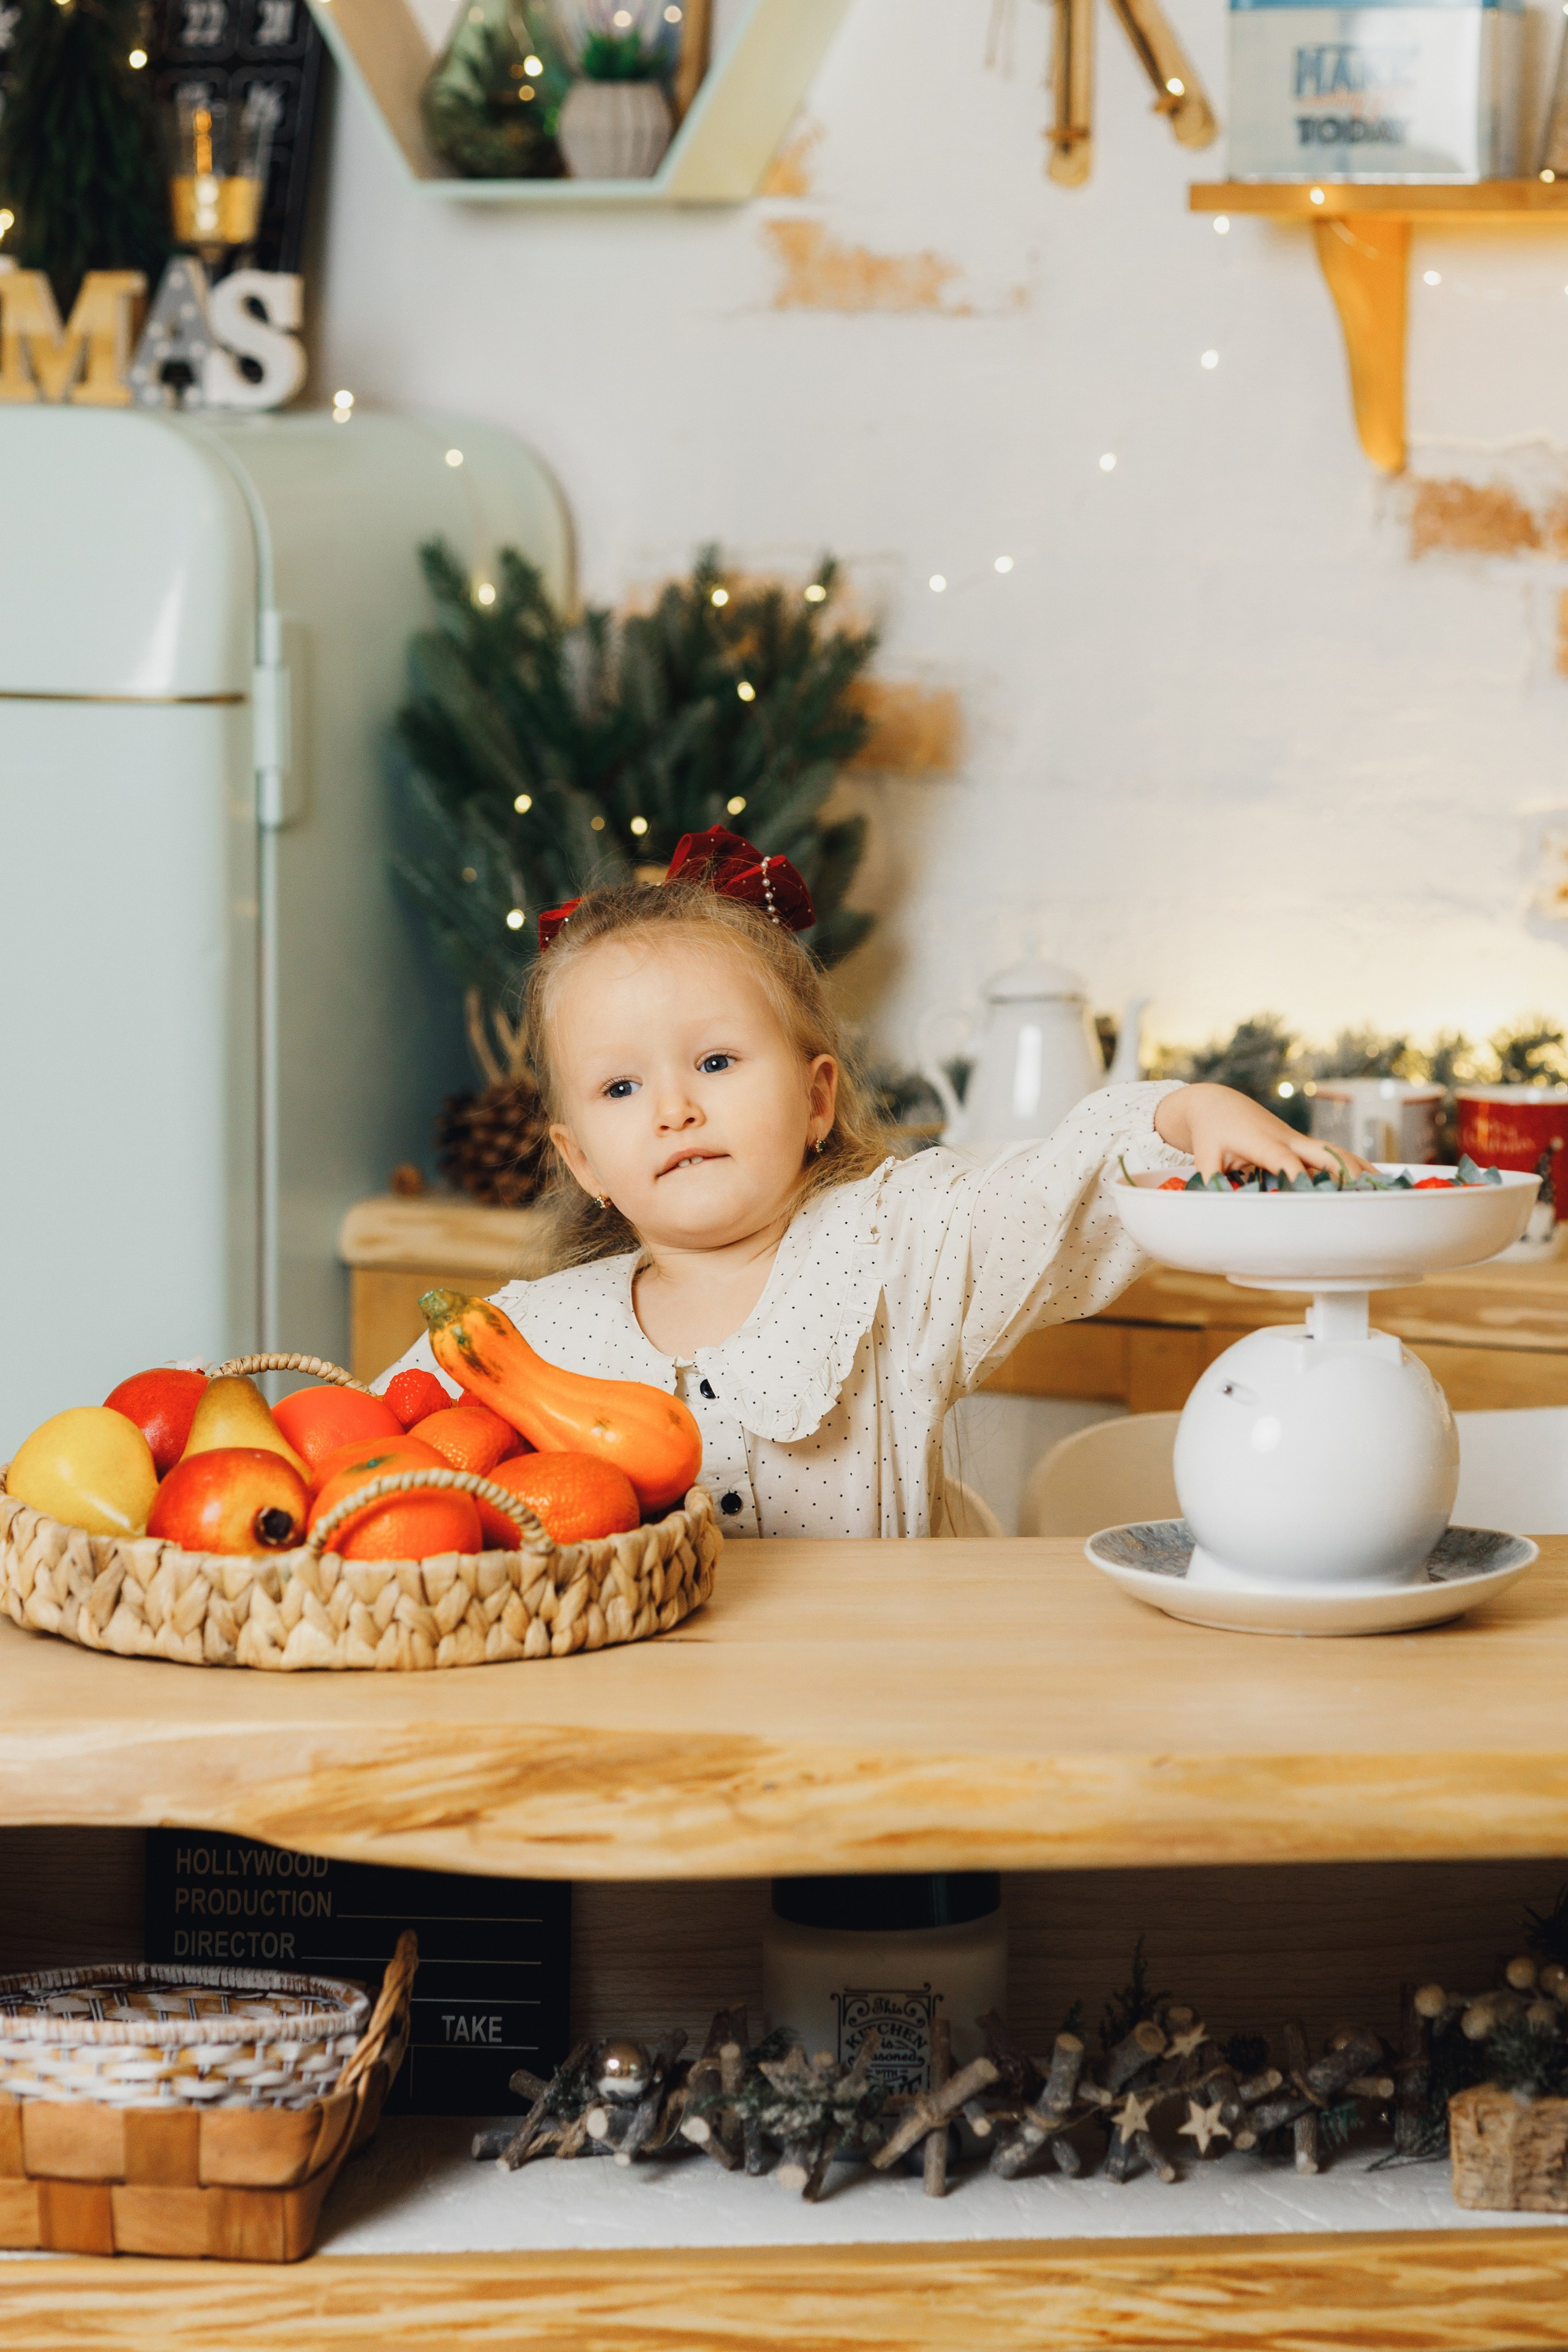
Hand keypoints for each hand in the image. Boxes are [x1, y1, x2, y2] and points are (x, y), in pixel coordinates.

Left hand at [1153, 1083, 1375, 1182]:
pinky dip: (1353, 1164)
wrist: (1218, 1103)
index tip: (1310, 1191)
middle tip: (1363, 1192)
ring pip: (1333, 1151)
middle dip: (1344, 1170)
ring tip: (1382, 1186)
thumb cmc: (1211, 1131)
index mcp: (1261, 1141)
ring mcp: (1296, 1140)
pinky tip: (1373, 1177)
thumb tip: (1215, 1206)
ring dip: (1357, 1167)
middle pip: (1322, 1152)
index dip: (1297, 1174)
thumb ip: (1210, 1179)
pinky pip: (1331, 1153)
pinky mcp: (1301, 1143)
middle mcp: (1285, 1139)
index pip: (1283, 1159)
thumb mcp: (1204, 1155)